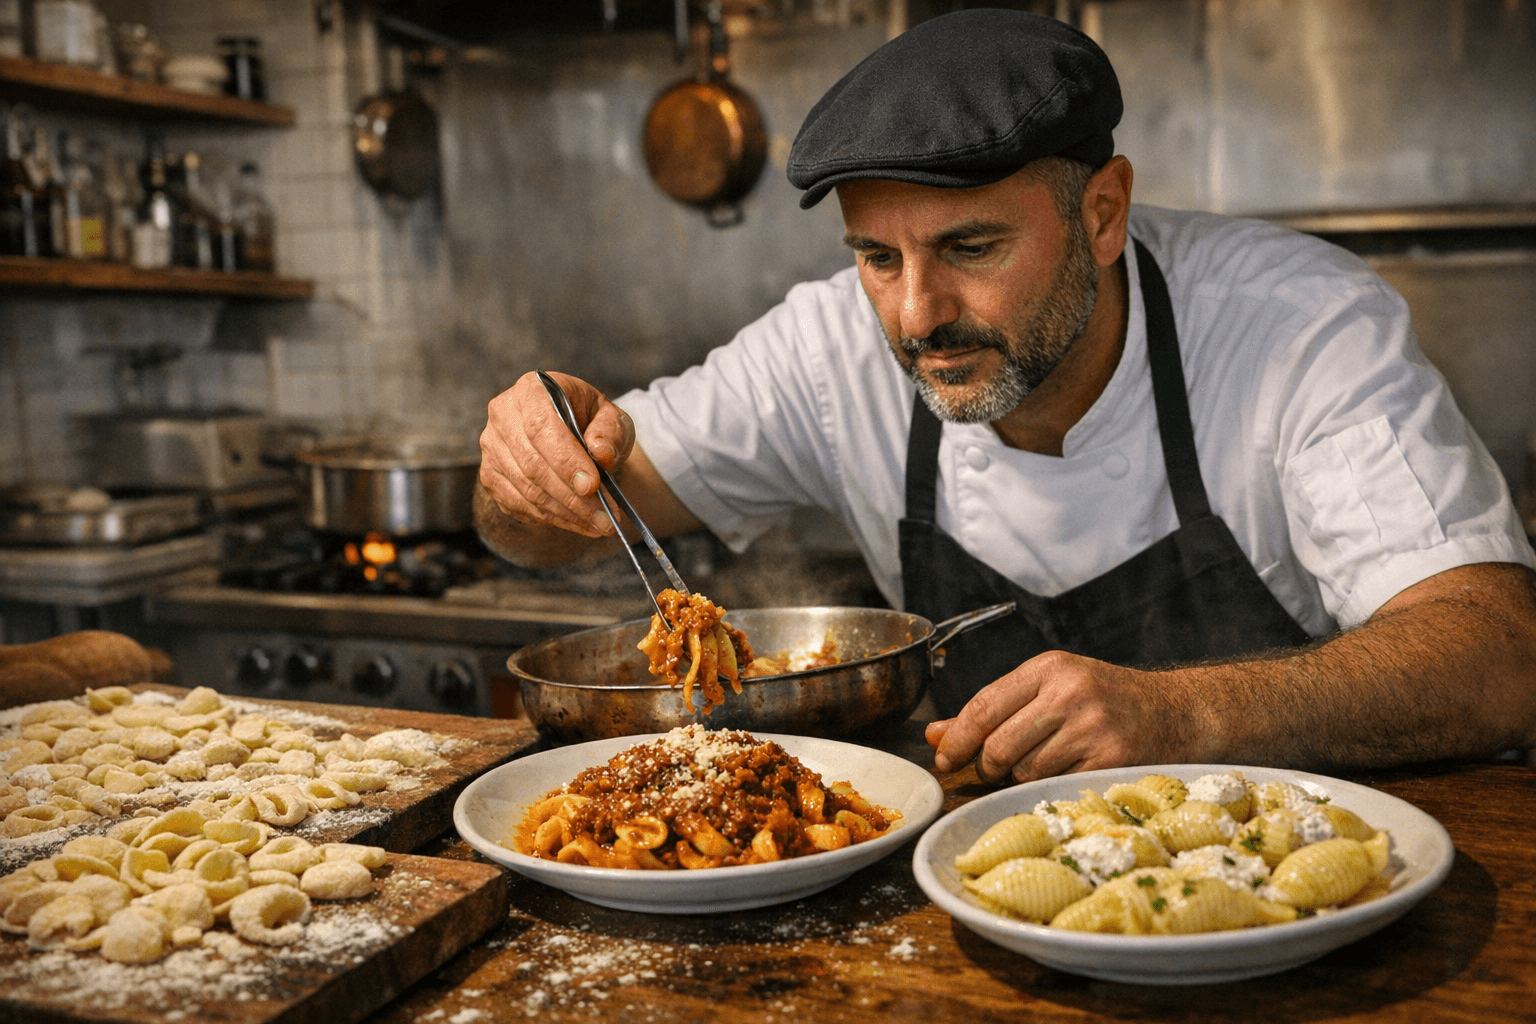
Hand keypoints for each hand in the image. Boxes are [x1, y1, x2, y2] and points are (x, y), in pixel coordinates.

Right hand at [479, 371, 635, 538]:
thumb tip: (601, 454)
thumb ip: (610, 432)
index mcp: (531, 390)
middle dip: (572, 497)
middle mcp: (503, 416)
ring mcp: (492, 448)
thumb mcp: (611, 417)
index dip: (566, 460)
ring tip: (599, 526)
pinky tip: (578, 524)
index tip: (592, 486)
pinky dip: (552, 519)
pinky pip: (519, 505)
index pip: (541, 427)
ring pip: (526, 490)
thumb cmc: (590, 421)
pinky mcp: (491, 476)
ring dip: (565, 513)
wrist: (571, 430)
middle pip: (532, 465)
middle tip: (605, 519)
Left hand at [927, 650, 1194, 783]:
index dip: (956, 738)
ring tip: (1044, 763)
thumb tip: (935, 735)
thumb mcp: (1051, 689)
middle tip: (996, 768)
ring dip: (1022, 777)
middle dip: (988, 765)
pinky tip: (1067, 773)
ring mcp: (1093, 727)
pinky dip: (1050, 787)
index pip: (984, 705)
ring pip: (1024, 771)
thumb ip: (994, 711)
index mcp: (1050, 667)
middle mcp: (1070, 692)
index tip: (942, 758)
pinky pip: (1055, 786)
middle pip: (998, 745)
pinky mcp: (1112, 760)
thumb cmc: (1107, 701)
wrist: (1179, 712)